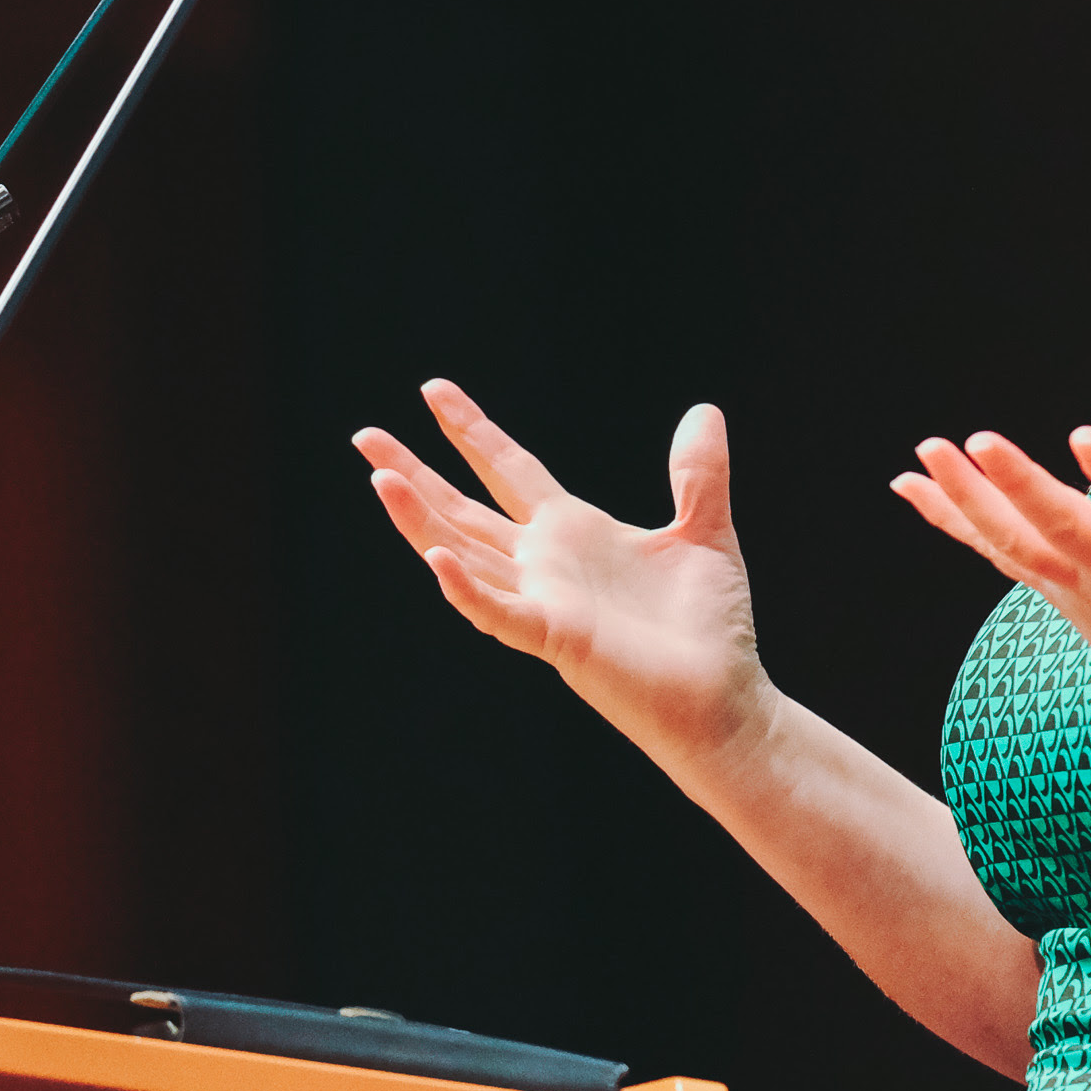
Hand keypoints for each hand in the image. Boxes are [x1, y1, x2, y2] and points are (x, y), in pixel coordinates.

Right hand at [354, 381, 773, 768]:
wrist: (725, 701)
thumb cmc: (711, 628)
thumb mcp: (706, 531)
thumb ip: (698, 473)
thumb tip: (703, 410)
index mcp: (573, 531)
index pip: (508, 468)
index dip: (471, 430)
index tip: (432, 390)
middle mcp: (545, 564)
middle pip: (463, 508)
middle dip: (415, 472)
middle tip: (365, 436)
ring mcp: (544, 601)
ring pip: (464, 554)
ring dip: (420, 520)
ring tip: (380, 479)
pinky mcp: (556, 639)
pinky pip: (499, 612)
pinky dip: (466, 587)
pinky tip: (436, 556)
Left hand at [891, 417, 1090, 752]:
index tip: (1083, 436)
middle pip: (1059, 529)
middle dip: (1014, 488)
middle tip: (971, 441)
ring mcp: (1081, 590)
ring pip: (1013, 543)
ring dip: (964, 500)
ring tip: (921, 453)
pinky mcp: (1061, 595)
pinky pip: (997, 553)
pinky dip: (954, 521)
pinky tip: (911, 487)